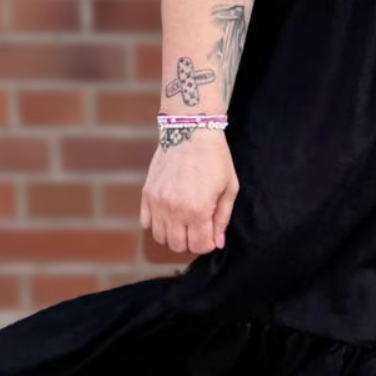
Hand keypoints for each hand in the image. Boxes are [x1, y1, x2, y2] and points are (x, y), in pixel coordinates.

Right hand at [140, 126, 238, 254]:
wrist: (190, 130)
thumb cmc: (215, 157)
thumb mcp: (229, 187)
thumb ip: (222, 218)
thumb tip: (218, 242)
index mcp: (198, 209)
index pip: (200, 245)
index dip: (208, 243)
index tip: (211, 234)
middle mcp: (174, 210)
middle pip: (178, 246)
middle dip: (191, 241)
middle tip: (198, 227)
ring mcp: (158, 202)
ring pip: (160, 237)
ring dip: (173, 234)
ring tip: (184, 220)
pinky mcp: (147, 194)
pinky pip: (146, 223)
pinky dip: (156, 223)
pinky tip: (169, 212)